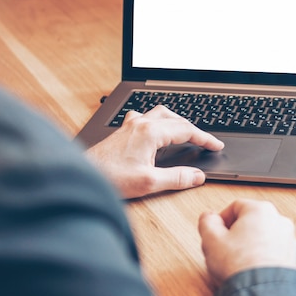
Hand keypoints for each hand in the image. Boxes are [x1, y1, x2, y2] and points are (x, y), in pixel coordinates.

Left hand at [85, 105, 223, 198]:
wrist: (80, 176)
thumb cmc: (109, 178)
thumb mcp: (149, 182)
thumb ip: (177, 178)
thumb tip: (197, 176)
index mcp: (150, 132)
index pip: (186, 130)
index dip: (205, 138)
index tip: (216, 145)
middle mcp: (141, 124)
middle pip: (176, 119)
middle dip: (193, 129)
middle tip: (204, 142)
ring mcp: (130, 126)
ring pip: (160, 113)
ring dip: (176, 121)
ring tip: (185, 132)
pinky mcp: (122, 132)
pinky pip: (145, 117)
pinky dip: (158, 121)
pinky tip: (155, 131)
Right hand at [198, 199, 295, 287]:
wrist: (263, 293)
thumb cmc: (240, 265)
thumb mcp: (211, 240)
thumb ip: (207, 223)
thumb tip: (208, 217)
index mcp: (260, 210)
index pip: (236, 206)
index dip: (222, 219)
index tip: (216, 232)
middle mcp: (279, 220)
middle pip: (252, 221)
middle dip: (237, 233)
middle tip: (225, 248)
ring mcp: (289, 239)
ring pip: (264, 237)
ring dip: (251, 246)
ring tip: (238, 262)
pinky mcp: (294, 257)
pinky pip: (274, 252)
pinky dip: (263, 257)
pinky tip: (252, 270)